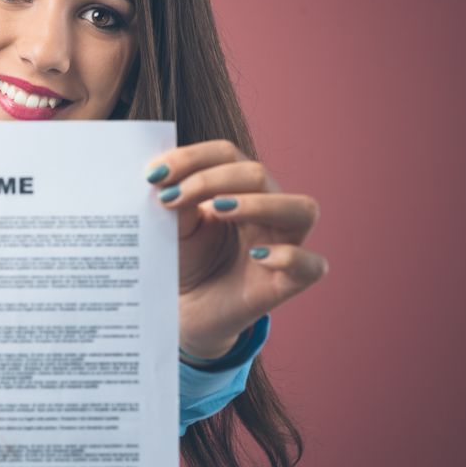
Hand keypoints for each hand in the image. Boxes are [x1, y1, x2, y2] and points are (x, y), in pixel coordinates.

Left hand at [146, 140, 328, 361]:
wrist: (185, 311)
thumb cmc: (184, 261)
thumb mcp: (171, 227)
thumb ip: (174, 201)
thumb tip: (165, 178)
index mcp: (237, 188)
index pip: (226, 154)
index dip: (192, 158)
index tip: (154, 174)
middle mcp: (267, 210)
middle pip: (258, 174)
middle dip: (211, 179)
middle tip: (169, 196)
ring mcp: (283, 245)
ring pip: (301, 209)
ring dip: (258, 204)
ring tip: (216, 210)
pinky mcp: (286, 283)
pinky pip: (311, 265)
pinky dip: (289, 256)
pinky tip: (256, 256)